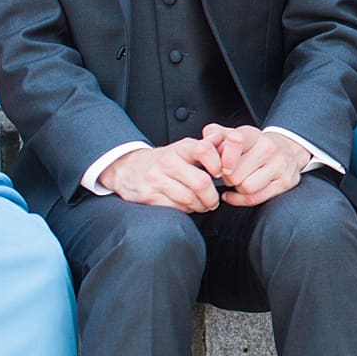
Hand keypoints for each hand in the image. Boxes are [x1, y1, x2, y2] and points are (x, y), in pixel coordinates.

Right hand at [97, 139, 223, 211]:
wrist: (127, 168)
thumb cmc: (164, 160)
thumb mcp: (183, 148)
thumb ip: (207, 147)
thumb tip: (228, 144)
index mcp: (180, 148)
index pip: (205, 150)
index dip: (219, 164)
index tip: (222, 174)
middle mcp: (168, 162)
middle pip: (200, 183)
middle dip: (212, 197)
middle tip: (214, 201)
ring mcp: (156, 180)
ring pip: (189, 199)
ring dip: (200, 206)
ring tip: (202, 205)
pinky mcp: (149, 196)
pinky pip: (175, 208)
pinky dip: (185, 211)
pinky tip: (186, 207)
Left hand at [209, 124, 309, 206]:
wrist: (288, 149)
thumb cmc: (255, 146)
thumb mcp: (236, 135)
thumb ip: (216, 135)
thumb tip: (204, 143)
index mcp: (253, 134)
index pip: (233, 142)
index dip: (221, 158)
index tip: (220, 166)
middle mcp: (269, 147)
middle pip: (234, 174)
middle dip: (227, 177)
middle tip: (229, 174)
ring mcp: (280, 165)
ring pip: (246, 187)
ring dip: (237, 188)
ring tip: (240, 181)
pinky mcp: (285, 182)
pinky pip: (254, 198)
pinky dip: (240, 199)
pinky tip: (236, 193)